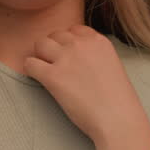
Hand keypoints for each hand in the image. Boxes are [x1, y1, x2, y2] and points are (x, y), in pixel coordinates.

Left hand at [24, 25, 146, 143]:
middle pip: (55, 35)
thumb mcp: (112, 66)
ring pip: (40, 44)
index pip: (74, 30)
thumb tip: (77, 59)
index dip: (68, 44)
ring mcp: (66, 58)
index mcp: (98, 41)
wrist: (118, 120)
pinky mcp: (52, 76)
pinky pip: (30, 63)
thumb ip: (95, 56)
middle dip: (53, 48)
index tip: (69, 58)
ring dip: (41, 56)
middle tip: (56, 66)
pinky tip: (39, 80)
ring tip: (46, 72)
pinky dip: (31, 71)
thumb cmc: (118, 101)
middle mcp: (81, 44)